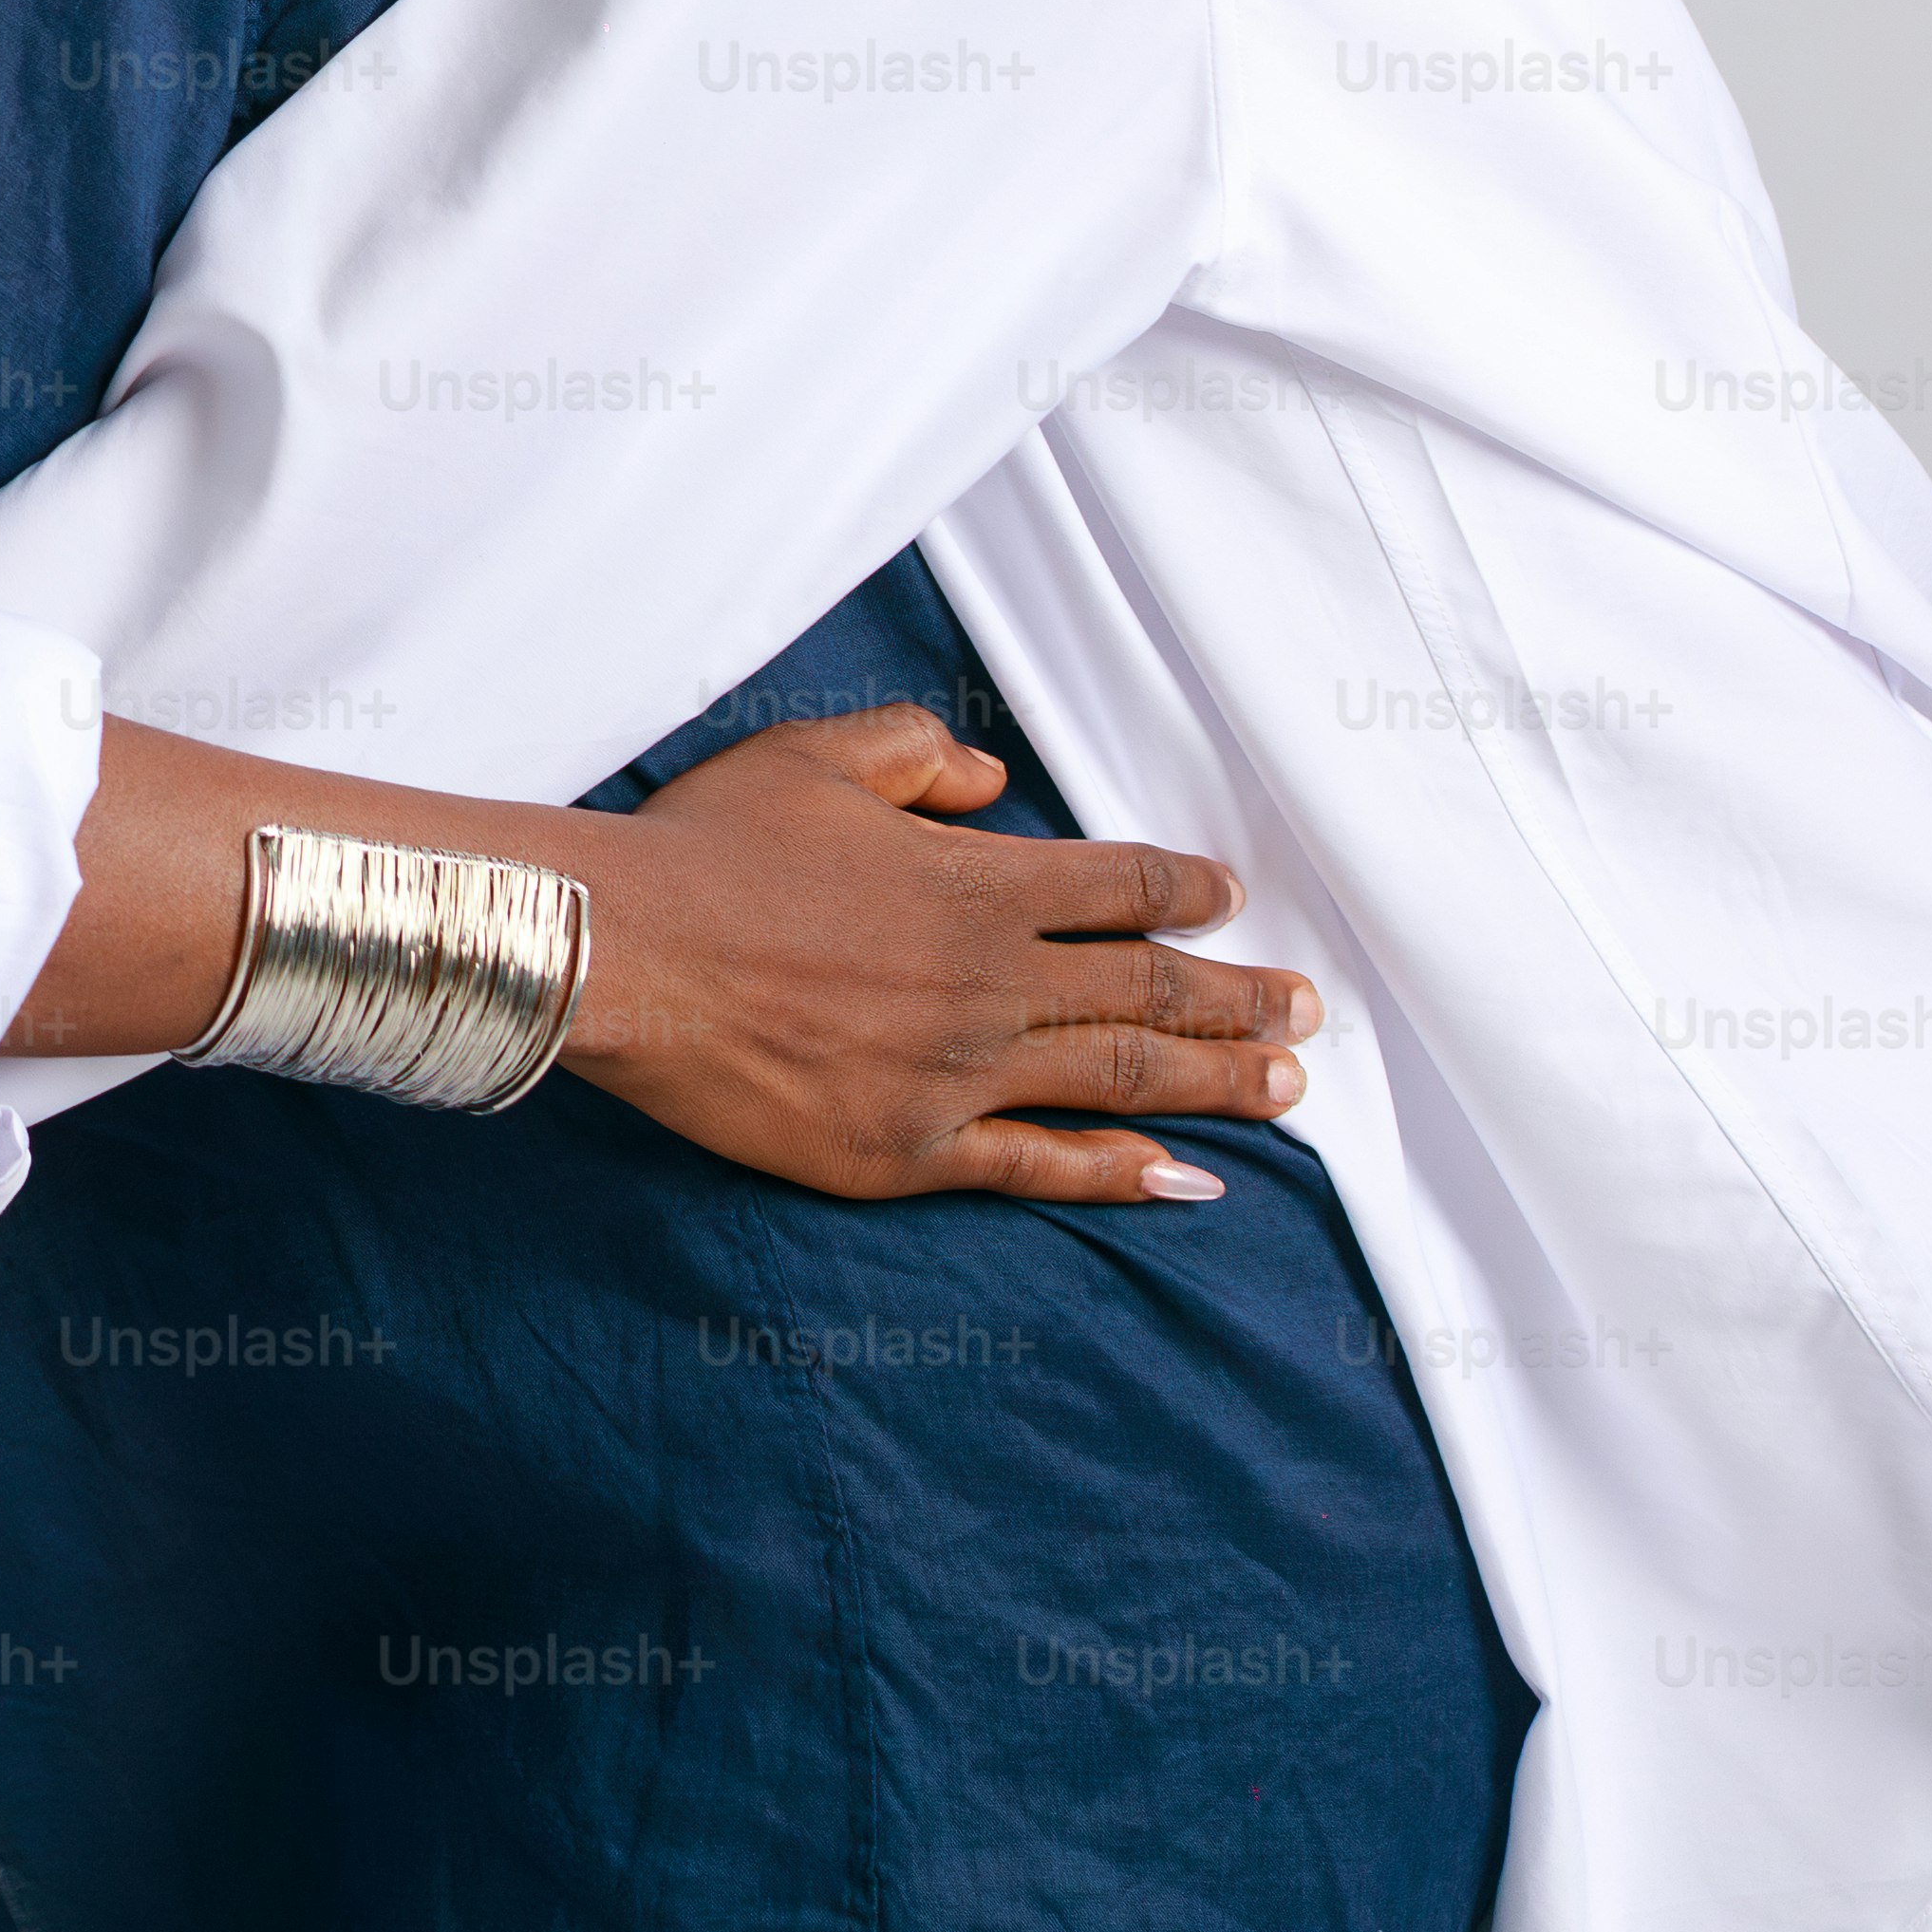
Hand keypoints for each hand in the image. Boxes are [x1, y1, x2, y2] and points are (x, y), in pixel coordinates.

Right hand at [534, 701, 1315, 1204]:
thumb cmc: (707, 846)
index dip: (1184, 890)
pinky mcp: (909, 1151)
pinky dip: (1119, 1172)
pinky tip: (1183, 1176)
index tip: (1228, 897)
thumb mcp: (815, 757)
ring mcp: (956, 1076)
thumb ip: (922, 754)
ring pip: (1119, 1079)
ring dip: (1216, 1082)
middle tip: (1309, 1008)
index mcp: (977, 883)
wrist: (621, 953)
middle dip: (1239, 999)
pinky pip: (1039, 1167)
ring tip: (1287, 1084)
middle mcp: (989, 982)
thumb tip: (997, 780)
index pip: (1119, 886)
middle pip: (1149, 992)